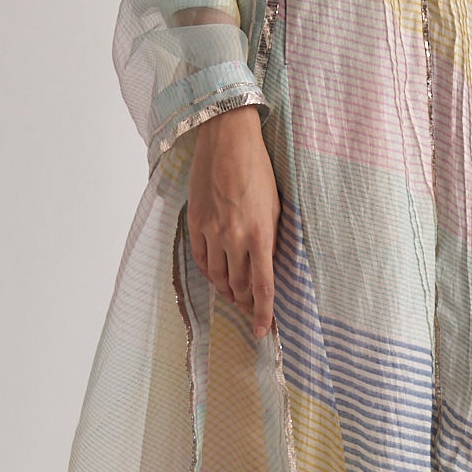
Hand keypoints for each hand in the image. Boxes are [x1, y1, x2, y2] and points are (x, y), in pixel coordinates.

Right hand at [188, 105, 279, 338]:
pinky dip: (208, 272)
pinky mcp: (195, 223)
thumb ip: (272, 239)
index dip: (263, 313)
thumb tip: (268, 266)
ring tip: (233, 296)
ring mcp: (212, 232)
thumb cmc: (259, 170)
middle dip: (245, 303)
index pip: (263, 287)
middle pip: (239, 286)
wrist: (228, 141)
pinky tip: (215, 276)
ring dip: (226, 291)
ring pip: (217, 276)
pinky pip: (200, 258)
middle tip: (250, 310)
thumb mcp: (276, 206)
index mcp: (261, 235)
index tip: (263, 331)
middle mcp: (234, 238)